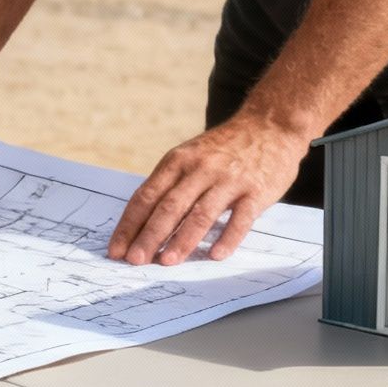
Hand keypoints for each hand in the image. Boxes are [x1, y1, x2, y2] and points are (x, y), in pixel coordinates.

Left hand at [108, 113, 314, 266]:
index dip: (129, 225)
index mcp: (178, 161)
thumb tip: (141, 225)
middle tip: (135, 261)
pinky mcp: (256, 191)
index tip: (116, 249)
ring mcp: (229, 180)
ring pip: (201, 214)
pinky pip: (240, 219)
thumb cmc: (224, 148)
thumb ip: (170, 185)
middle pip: (169, 207)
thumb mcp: (190, 156)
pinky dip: (227, 238)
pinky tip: (215, 255)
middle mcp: (200, 169)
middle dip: (149, 236)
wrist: (270, 124)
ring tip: (167, 262)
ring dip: (182, 240)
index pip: (146, 196)